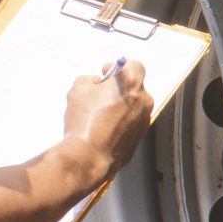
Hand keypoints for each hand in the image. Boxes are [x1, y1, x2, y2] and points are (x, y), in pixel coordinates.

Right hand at [65, 60, 152, 174]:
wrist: (89, 156)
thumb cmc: (85, 122)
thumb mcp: (78, 89)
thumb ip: (90, 80)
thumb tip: (96, 84)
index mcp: (132, 84)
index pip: (135, 66)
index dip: (119, 68)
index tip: (106, 75)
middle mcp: (144, 101)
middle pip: (134, 88)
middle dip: (118, 89)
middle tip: (99, 96)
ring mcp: (144, 121)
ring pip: (133, 107)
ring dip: (119, 107)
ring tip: (98, 116)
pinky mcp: (139, 137)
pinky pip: (131, 124)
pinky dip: (120, 123)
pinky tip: (103, 129)